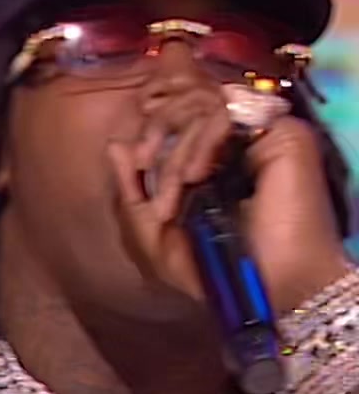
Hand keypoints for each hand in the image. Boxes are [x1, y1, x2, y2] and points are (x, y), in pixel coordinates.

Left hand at [109, 77, 347, 314]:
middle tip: (146, 166)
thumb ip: (131, 190)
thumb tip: (115, 143)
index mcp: (207, 159)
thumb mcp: (153, 236)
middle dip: (159, 135)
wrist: (260, 291)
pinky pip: (228, 113)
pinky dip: (203, 140)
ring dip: (179, 148)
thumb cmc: (210, 272)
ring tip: (178, 188)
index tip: (136, 159)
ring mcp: (258, 135)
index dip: (152, 129)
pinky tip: (198, 175)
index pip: (176, 116)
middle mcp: (233, 142)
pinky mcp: (280, 133)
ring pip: (204, 106)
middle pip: (187, 103)